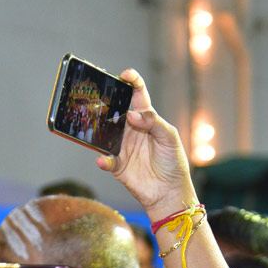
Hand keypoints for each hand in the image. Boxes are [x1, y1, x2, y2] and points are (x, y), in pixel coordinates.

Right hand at [96, 69, 195, 216]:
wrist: (170, 192)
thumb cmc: (174, 162)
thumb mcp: (170, 138)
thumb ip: (154, 123)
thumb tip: (131, 115)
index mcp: (147, 119)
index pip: (138, 95)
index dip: (132, 82)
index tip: (125, 75)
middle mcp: (131, 130)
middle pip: (115, 112)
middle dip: (106, 103)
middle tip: (99, 99)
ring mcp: (123, 147)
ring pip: (105, 133)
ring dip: (99, 129)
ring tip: (93, 125)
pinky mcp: (118, 165)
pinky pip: (106, 160)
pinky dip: (103, 160)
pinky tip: (104, 159)